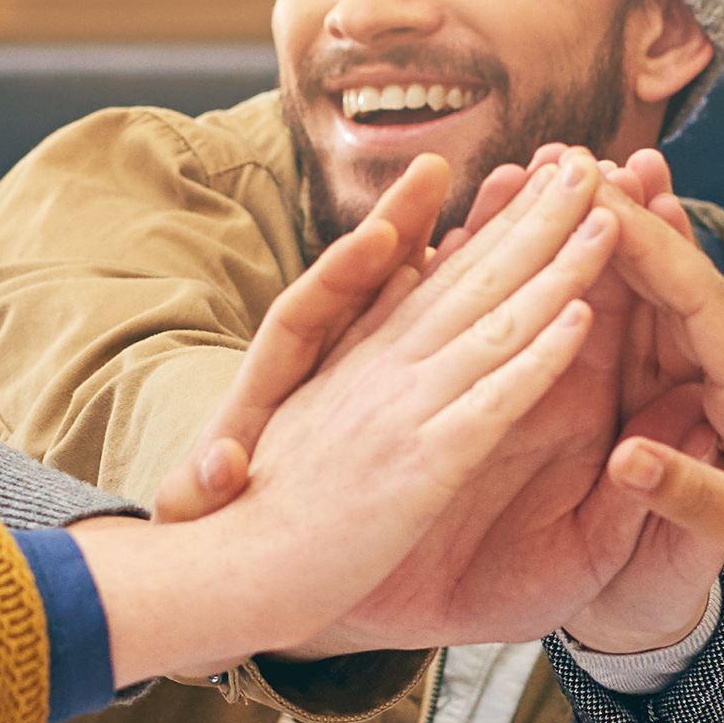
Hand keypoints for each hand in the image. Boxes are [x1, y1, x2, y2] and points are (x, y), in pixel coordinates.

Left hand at [153, 154, 461, 525]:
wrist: (239, 553)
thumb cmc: (217, 524)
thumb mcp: (204, 505)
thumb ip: (207, 484)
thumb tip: (221, 463)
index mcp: (264, 386)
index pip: (303, 315)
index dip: (342, 275)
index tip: (379, 237)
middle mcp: (315, 372)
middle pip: (359, 289)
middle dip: (397, 226)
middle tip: (435, 169)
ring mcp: (357, 385)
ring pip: (403, 310)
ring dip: (443, 257)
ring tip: (493, 197)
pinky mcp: (389, 416)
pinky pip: (432, 359)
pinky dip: (468, 328)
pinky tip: (520, 293)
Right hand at [158, 151, 691, 543]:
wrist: (227, 566)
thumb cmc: (272, 501)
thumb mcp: (313, 405)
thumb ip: (358, 343)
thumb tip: (401, 278)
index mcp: (365, 353)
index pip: (446, 271)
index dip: (502, 219)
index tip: (547, 173)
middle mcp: (387, 364)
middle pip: (478, 274)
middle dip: (541, 214)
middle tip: (592, 159)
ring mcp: (404, 408)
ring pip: (497, 320)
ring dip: (559, 263)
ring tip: (611, 214)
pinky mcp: (419, 463)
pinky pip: (491, 400)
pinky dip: (538, 355)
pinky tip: (582, 314)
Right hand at [595, 200, 723, 677]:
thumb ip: (698, 496)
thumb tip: (620, 455)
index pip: (697, 301)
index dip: (642, 243)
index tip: (588, 194)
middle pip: (678, 287)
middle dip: (622, 224)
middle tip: (558, 168)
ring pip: (670, 312)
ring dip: (620, 256)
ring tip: (563, 200)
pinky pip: (669, 353)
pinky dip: (629, 313)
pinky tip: (591, 284)